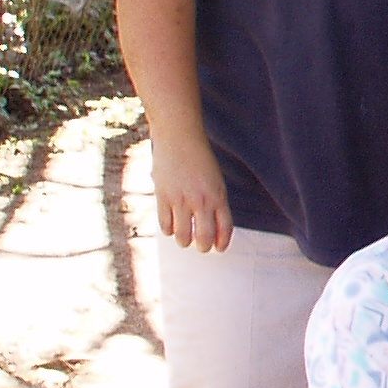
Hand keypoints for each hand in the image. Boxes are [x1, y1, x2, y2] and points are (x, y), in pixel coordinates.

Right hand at [152, 133, 231, 251]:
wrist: (179, 139)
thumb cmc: (200, 159)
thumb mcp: (215, 180)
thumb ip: (215, 202)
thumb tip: (212, 225)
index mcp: (219, 196)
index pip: (225, 228)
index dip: (222, 243)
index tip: (219, 249)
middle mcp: (201, 200)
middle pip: (204, 236)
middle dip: (203, 247)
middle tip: (202, 247)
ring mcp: (180, 200)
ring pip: (182, 235)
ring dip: (185, 241)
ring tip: (185, 240)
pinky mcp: (162, 197)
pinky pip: (165, 224)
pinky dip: (168, 231)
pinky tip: (171, 229)